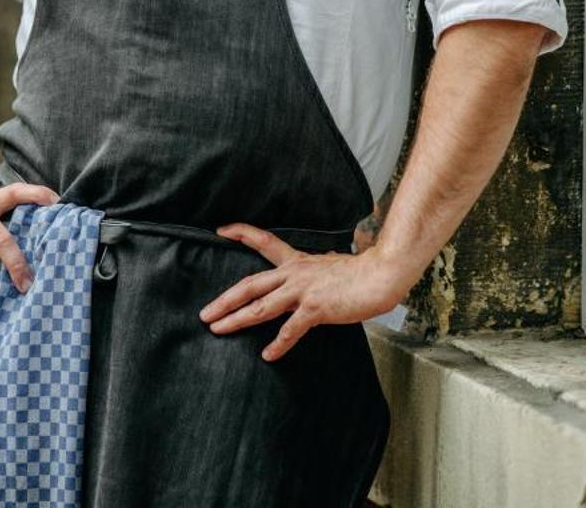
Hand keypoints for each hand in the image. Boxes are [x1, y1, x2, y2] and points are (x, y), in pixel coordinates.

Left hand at [198, 224, 410, 361]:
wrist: (380, 275)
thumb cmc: (359, 273)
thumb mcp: (328, 266)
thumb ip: (313, 272)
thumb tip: (310, 275)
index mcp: (297, 262)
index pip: (264, 242)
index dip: (241, 234)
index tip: (221, 230)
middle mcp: (294, 274)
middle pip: (249, 284)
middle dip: (224, 300)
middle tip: (205, 313)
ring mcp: (303, 291)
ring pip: (260, 306)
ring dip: (236, 319)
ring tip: (218, 330)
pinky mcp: (315, 308)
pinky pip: (290, 329)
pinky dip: (278, 344)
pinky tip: (268, 355)